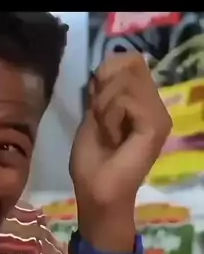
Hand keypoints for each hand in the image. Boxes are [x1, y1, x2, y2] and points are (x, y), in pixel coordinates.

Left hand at [70, 51, 171, 244]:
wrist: (97, 193)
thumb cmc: (93, 161)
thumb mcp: (94, 116)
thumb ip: (102, 91)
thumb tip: (106, 64)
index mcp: (144, 103)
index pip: (130, 60)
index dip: (106, 73)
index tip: (96, 104)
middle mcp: (157, 106)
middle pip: (128, 65)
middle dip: (103, 91)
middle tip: (102, 124)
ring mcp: (159, 116)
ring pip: (125, 81)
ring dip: (105, 107)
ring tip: (109, 133)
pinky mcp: (155, 126)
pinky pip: (125, 100)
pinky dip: (109, 117)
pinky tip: (113, 139)